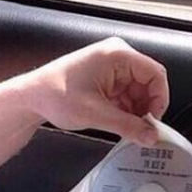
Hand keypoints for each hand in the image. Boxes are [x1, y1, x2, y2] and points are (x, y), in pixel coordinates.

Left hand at [19, 37, 168, 144]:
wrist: (32, 97)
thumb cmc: (55, 95)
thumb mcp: (95, 114)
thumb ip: (127, 126)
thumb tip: (151, 137)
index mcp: (117, 55)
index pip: (155, 74)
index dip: (159, 99)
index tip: (154, 121)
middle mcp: (117, 57)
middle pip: (148, 84)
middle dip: (146, 108)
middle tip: (140, 130)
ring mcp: (112, 68)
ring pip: (139, 93)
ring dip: (135, 112)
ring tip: (125, 128)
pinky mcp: (107, 80)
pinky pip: (127, 96)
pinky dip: (126, 111)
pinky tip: (118, 123)